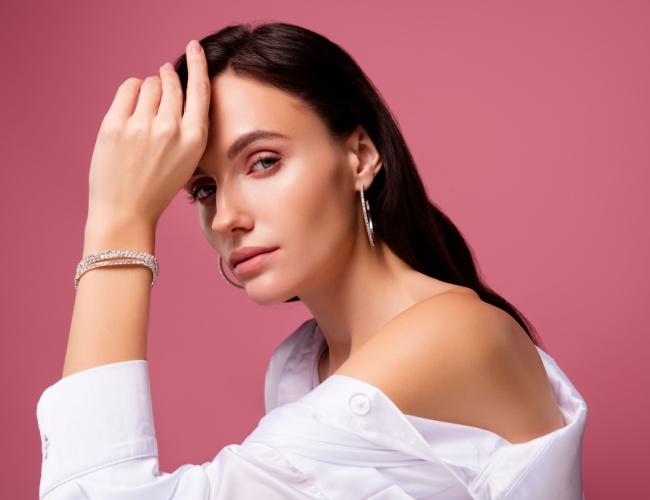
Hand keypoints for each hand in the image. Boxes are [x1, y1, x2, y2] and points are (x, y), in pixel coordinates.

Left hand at [86, 40, 209, 238]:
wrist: (126, 211)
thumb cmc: (157, 187)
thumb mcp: (188, 160)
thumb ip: (188, 127)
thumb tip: (176, 90)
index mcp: (194, 139)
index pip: (200, 90)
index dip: (197, 64)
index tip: (193, 48)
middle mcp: (170, 129)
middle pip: (172, 83)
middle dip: (167, 77)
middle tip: (163, 79)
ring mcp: (141, 126)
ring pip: (150, 83)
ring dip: (150, 86)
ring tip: (146, 102)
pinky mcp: (115, 125)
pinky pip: (128, 88)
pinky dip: (132, 88)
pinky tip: (133, 98)